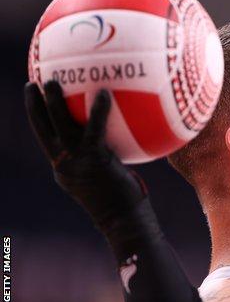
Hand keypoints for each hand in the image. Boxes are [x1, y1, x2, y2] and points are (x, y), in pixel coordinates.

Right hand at [24, 81, 144, 225]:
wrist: (124, 221)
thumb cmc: (124, 202)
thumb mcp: (107, 179)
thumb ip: (105, 159)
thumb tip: (121, 139)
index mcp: (64, 169)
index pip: (48, 141)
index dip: (40, 121)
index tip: (36, 102)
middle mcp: (64, 165)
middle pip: (42, 131)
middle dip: (34, 107)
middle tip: (32, 84)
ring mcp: (77, 162)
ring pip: (59, 126)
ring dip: (54, 102)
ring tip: (52, 81)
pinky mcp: (95, 160)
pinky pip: (94, 129)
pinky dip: (98, 110)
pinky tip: (103, 93)